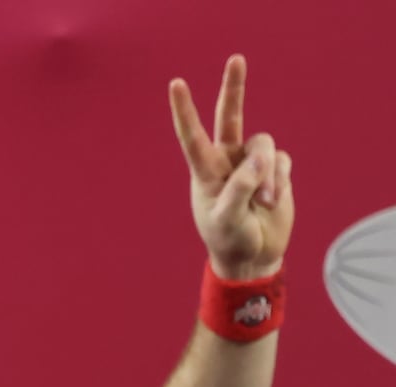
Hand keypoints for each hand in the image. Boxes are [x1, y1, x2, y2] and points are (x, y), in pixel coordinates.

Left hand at [169, 55, 294, 279]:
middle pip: (230, 117)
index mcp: (204, 171)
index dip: (184, 110)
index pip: (192, 136)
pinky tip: (272, 201)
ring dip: (267, 175)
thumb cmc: (230, 239)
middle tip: (236, 58)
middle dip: (234, 88)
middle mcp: (227, 160)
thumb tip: (259, 159)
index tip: (176, 83)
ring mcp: (252, 163)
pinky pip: (282, 160)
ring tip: (263, 203)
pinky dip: (279, 180)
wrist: (253, 256)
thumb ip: (241, 187)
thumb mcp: (227, 218)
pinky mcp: (276, 169)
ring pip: (264, 145)